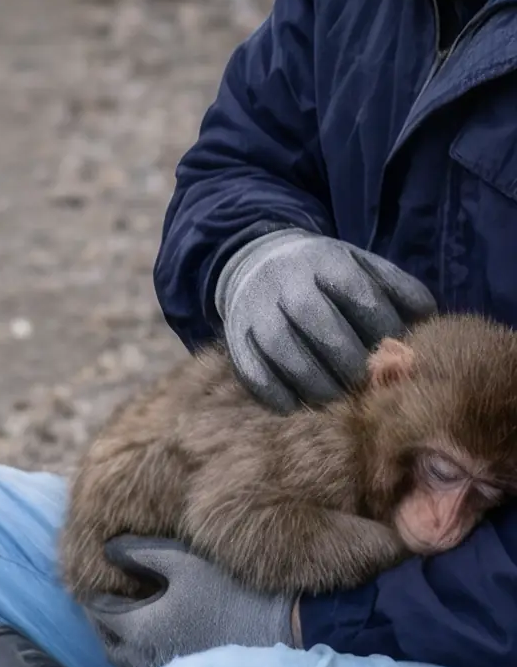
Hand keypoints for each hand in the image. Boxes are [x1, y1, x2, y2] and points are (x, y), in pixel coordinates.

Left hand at [85, 535, 295, 666]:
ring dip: (122, 640)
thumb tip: (108, 549)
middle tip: (104, 600)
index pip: (100, 615)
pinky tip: (158, 636)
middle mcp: (146, 661)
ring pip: (129, 661)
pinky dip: (143, 652)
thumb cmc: (231, 592)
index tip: (90, 580)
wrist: (282, 631)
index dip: (91, 595)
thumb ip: (140, 553)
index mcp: (140, 632)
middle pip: (109, 644)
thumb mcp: (183, 562)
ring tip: (129, 617)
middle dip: (102, 622)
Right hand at [215, 227, 435, 412]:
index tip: (394, 356)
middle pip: (323, 329)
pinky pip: (256, 375)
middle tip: (364, 384)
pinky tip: (298, 405)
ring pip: (288, 355)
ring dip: (317, 384)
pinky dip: (278, 396)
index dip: (382, 331)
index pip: (361, 298)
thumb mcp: (359, 265)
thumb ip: (395, 289)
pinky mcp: (238, 340)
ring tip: (335, 399)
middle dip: (350, 363)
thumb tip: (427, 320)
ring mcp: (259, 313)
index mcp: (327, 263)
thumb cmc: (322, 274)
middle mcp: (290, 285)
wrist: (254, 261)